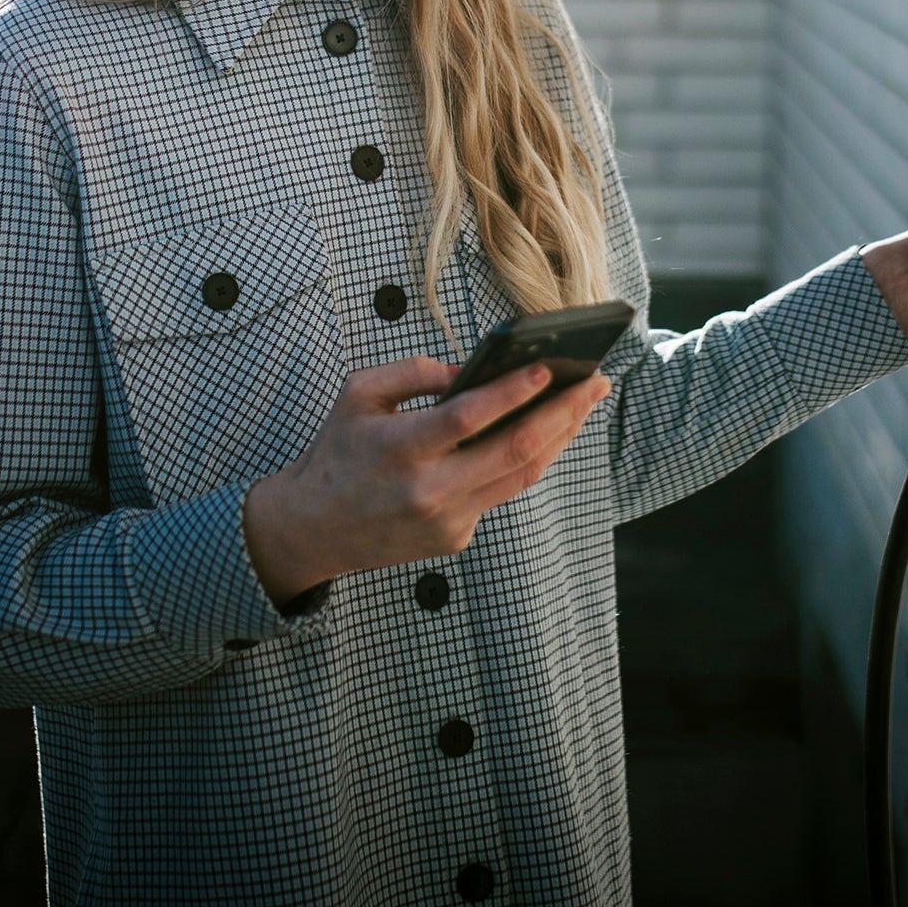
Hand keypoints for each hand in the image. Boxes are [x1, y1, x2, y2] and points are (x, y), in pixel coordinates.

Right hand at [241, 356, 611, 605]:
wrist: (312, 529)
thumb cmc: (336, 452)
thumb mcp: (357, 395)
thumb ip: (411, 373)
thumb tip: (467, 371)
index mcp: (400, 448)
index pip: (468, 418)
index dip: (512, 392)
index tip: (548, 367)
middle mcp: (429, 490)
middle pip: (514, 450)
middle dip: (564, 412)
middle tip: (595, 381)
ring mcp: (447, 520)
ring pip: (521, 476)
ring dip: (560, 437)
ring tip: (584, 403)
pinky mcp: (456, 539)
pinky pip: (500, 494)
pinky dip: (524, 462)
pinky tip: (545, 434)